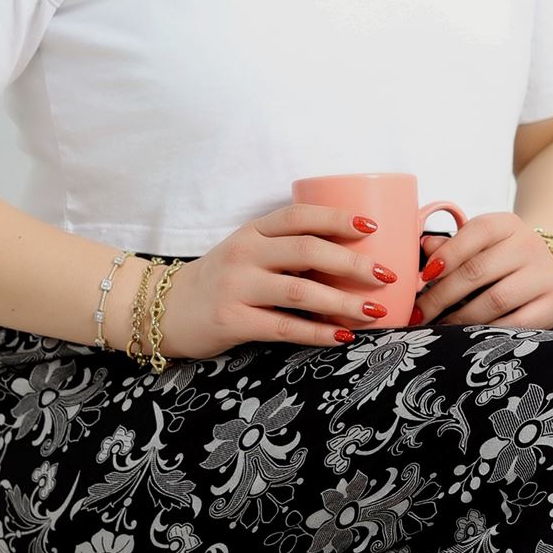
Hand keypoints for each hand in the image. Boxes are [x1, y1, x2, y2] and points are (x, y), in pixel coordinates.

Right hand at [160, 203, 397, 357]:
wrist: (164, 309)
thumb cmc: (221, 282)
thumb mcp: (249, 254)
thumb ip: (289, 251)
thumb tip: (352, 256)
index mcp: (253, 231)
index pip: (300, 216)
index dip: (338, 219)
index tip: (373, 229)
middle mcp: (245, 253)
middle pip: (309, 250)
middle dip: (354, 263)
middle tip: (387, 275)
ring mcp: (237, 286)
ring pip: (301, 290)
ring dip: (344, 301)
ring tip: (375, 310)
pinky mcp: (232, 320)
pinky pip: (284, 326)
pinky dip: (318, 332)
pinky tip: (343, 336)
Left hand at [415, 210, 552, 327]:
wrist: (551, 274)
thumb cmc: (504, 261)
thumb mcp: (481, 247)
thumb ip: (453, 247)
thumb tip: (426, 247)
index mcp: (508, 225)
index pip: (477, 231)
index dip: (448, 253)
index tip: (423, 276)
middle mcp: (529, 246)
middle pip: (478, 270)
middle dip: (442, 295)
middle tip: (419, 313)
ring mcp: (545, 276)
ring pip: (495, 300)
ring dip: (461, 317)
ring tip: (440, 327)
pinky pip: (516, 324)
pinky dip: (488, 332)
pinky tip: (470, 336)